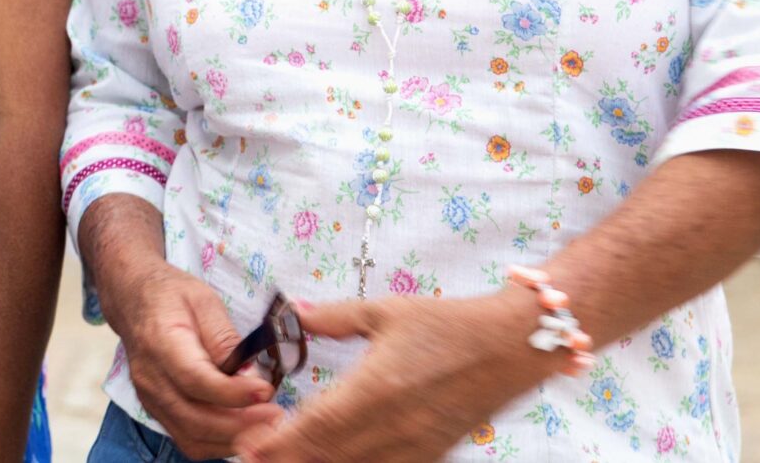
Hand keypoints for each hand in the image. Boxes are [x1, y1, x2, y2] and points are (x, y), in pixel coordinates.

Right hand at [99, 264, 282, 459]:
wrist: (133, 300)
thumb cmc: (170, 296)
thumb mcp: (203, 301)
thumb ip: (225, 339)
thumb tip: (250, 373)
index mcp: (160, 343)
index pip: (195, 379)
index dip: (233, 393)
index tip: (266, 392)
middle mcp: (150, 377)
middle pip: (195, 418)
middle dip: (241, 424)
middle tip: (275, 414)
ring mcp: (150, 399)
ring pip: (193, 438)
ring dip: (233, 439)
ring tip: (265, 423)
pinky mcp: (157, 411)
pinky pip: (189, 440)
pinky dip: (219, 442)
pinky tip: (243, 427)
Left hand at [241, 292, 548, 462]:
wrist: (510, 346)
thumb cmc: (447, 324)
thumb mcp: (385, 312)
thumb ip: (334, 318)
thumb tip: (295, 311)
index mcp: (375, 387)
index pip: (315, 424)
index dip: (279, 442)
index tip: (249, 447)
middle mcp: (392, 425)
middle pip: (328, 455)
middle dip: (288, 460)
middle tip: (250, 459)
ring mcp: (415, 446)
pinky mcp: (433, 454)